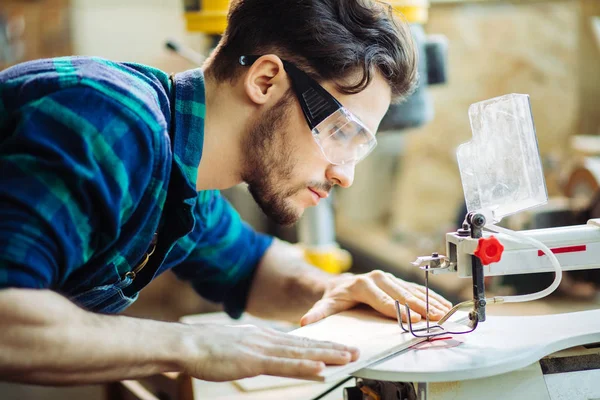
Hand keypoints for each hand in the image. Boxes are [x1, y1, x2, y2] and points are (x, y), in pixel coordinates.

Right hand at [181, 323, 358, 380]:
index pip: (299, 341)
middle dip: (333, 347)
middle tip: (356, 350)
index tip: (340, 346)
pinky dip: (303, 367)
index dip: (322, 344)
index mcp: (264, 336)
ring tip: (347, 358)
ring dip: (326, 355)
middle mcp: (267, 339)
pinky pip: (283, 365)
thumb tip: (264, 356)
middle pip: (306, 344)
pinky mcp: (253, 361)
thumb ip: (254, 350)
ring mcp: (262, 349)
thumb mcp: (237, 346)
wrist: (187, 344)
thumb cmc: (206, 348)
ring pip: (301, 353)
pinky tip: (319, 368)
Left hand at [300, 270, 452, 325]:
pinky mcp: (397, 281)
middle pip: (402, 295)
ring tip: (446, 313)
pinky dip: (431, 297)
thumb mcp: (326, 305)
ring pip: (413, 291)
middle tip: (436, 318)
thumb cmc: (335, 297)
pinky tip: (444, 306)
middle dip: (421, 308)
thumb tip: (306, 320)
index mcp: (362, 284)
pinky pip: (417, 289)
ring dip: (430, 302)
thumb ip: (318, 313)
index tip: (414, 319)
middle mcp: (378, 277)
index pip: (384, 301)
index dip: (400, 311)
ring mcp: (389, 278)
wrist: (340, 284)